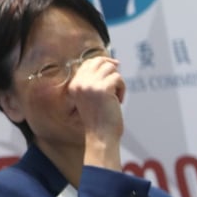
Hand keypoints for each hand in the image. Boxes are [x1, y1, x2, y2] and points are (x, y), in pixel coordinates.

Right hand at [69, 55, 123, 169]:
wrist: (101, 135)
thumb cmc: (99, 119)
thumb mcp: (91, 97)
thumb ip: (94, 81)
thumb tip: (112, 63)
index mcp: (74, 85)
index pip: (88, 63)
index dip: (102, 62)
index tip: (114, 66)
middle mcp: (80, 83)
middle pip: (99, 61)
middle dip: (111, 67)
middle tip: (118, 78)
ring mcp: (90, 85)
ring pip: (110, 68)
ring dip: (117, 81)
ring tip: (116, 96)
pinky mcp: (103, 88)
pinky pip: (118, 78)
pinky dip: (122, 89)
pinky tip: (119, 101)